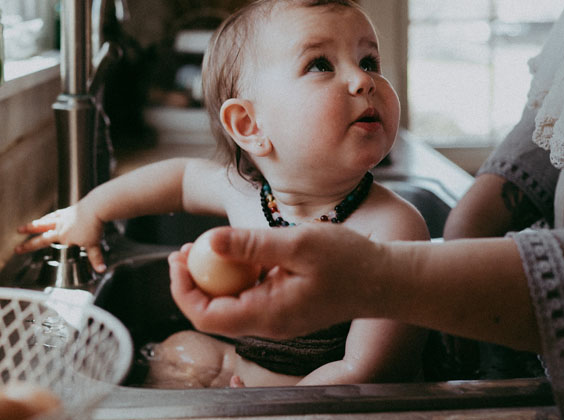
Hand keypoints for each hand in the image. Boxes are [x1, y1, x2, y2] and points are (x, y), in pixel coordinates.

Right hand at [16, 205, 105, 271]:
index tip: (17, 250)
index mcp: (63, 236)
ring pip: (45, 222)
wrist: (97, 207)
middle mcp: (60, 227)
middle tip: (16, 240)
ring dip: (34, 225)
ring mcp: (64, 218)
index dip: (29, 247)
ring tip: (24, 227)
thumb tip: (101, 269)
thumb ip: (96, 258)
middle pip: (40, 233)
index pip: (42, 243)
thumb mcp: (94, 245)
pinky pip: (57, 214)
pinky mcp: (69, 210)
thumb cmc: (94, 226)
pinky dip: (51, 216)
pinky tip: (49, 216)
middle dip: (28, 239)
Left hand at [169, 224, 386, 338]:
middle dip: (193, 280)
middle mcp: (268, 323)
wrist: (385, 280)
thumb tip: (210, 241)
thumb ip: (252, 245)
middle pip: (213, 311)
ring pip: (230, 303)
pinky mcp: (285, 307)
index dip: (183, 289)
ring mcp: (277, 317)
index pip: (206, 315)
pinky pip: (250, 295)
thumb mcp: (298, 243)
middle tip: (185, 248)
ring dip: (214, 276)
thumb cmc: (350, 261)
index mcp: (267, 314)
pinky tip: (242, 251)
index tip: (178, 258)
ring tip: (207, 244)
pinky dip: (238, 275)